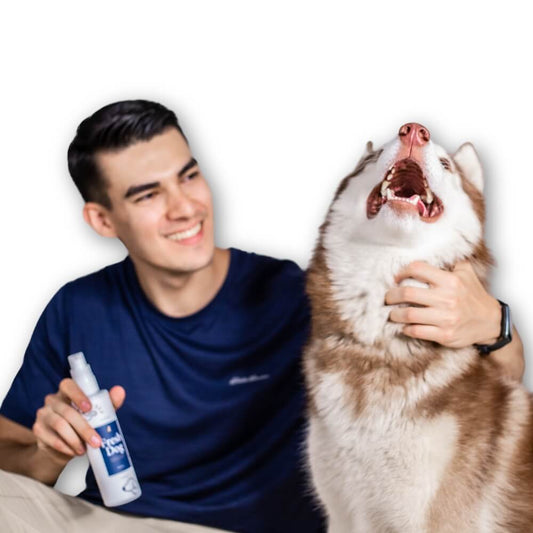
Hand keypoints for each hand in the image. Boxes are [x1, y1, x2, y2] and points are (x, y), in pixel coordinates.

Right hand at [32, 378, 124, 459]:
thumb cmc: (83, 423)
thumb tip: (120, 391)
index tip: (89, 407)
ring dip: (75, 439)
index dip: (78, 394)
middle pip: (68, 411)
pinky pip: (51, 438)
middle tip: (97, 441)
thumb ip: (108, 403)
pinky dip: (65, 446)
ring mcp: (43, 414)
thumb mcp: (97, 414)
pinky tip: (74, 451)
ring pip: (59, 425)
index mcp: (67, 392)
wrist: (64, 446)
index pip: (68, 385)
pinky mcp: (38, 429)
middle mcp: (53, 400)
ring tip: (85, 449)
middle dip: (84, 428)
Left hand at [385, 261, 500, 347]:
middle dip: (391, 296)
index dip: (401, 272)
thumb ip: (451, 262)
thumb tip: (434, 250)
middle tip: (388, 298)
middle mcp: (447, 299)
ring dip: (395, 314)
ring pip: (408, 314)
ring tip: (392, 313)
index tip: (396, 278)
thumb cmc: (474, 296)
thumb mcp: (466, 274)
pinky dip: (406, 329)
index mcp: (450, 281)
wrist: (490, 322)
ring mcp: (445, 318)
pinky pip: (416, 331)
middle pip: (407, 293)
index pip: (417, 269)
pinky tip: (404, 326)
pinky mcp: (444, 335)